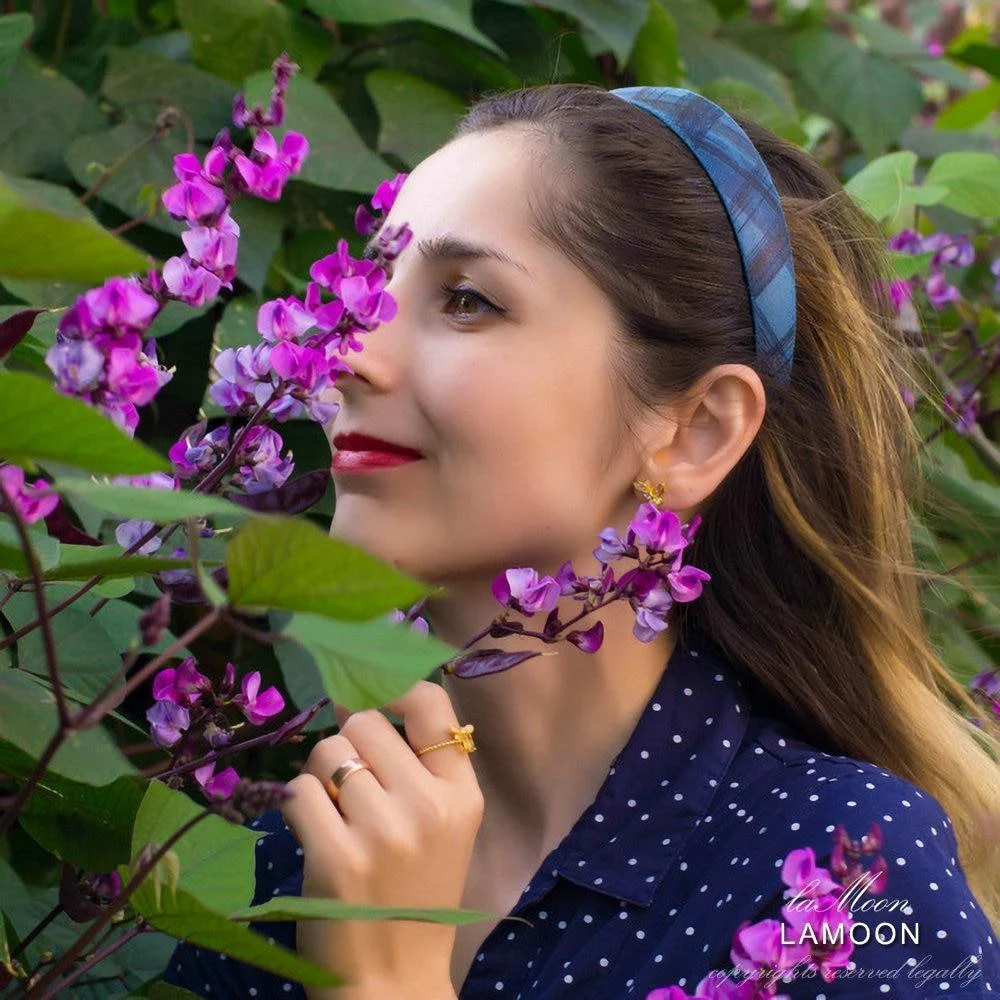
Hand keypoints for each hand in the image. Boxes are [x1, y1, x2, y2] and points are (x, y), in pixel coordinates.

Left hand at [281, 680, 484, 998]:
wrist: (392, 981)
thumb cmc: (414, 897)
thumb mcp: (444, 829)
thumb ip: (419, 768)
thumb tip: (356, 699)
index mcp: (461, 796)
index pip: (431, 703)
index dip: (393, 690)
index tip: (373, 703)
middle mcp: (428, 806)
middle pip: (366, 721)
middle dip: (346, 743)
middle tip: (347, 782)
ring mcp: (383, 832)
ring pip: (327, 752)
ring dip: (319, 776)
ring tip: (333, 814)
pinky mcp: (337, 857)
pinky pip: (299, 791)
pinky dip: (297, 806)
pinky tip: (313, 834)